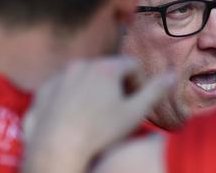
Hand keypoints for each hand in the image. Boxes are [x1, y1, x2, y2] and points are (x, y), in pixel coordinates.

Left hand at [22, 57, 173, 172]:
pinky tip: (75, 118)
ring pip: (85, 78)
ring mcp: (59, 77)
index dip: (140, 83)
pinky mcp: (43, 92)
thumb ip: (155, 91)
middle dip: (117, 86)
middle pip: (108, 69)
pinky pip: (65, 88)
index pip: (133, 65)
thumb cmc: (99, 133)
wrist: (56, 150)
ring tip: (97, 116)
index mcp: (105, 68)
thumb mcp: (135, 113)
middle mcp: (81, 65)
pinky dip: (73, 98)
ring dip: (95, 91)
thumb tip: (172, 75)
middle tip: (119, 111)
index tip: (137, 102)